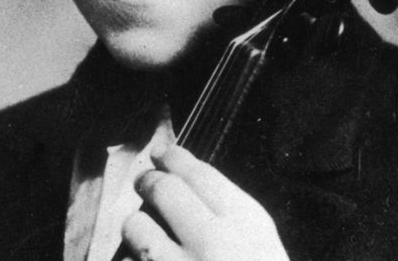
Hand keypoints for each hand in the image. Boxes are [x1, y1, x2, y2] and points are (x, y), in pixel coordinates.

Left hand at [121, 144, 288, 260]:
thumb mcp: (261, 244)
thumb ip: (227, 210)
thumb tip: (179, 173)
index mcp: (245, 226)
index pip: (198, 172)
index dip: (173, 157)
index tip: (162, 154)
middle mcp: (213, 244)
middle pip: (162, 189)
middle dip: (149, 182)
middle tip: (147, 184)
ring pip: (136, 227)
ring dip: (138, 228)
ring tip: (150, 237)